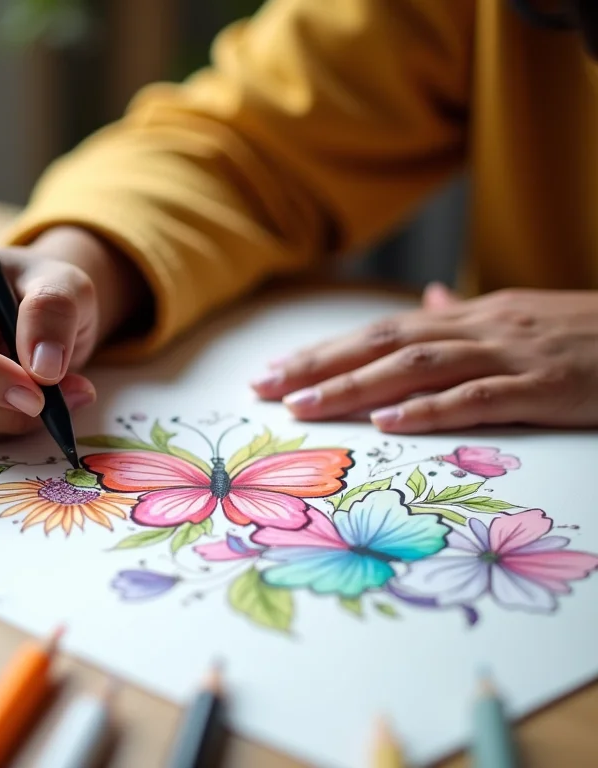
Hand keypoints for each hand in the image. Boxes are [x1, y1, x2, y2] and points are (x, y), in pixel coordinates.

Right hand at [0, 226, 148, 442]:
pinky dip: (1, 428)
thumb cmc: (47, 290)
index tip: (35, 391)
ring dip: (6, 421)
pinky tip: (33, 406)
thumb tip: (43, 369)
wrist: (44, 313)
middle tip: (56, 402)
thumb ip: (56, 312)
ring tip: (60, 399)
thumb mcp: (68, 285)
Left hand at [251, 284, 597, 432]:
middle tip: (265, 388)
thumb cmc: (583, 336)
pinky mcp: (545, 386)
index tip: (275, 372)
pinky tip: (388, 421)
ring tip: (305, 406)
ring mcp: (510, 353)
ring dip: (356, 386)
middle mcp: (477, 327)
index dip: (323, 351)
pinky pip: (479, 396)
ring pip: (416, 366)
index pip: (377, 331)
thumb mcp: (515, 317)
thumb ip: (462, 317)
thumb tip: (422, 300)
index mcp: (467, 316)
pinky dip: (430, 409)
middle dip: (319, 366)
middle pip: (381, 343)